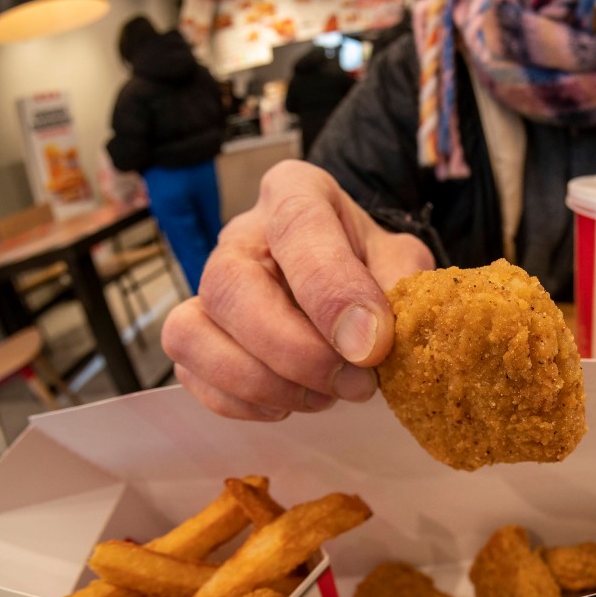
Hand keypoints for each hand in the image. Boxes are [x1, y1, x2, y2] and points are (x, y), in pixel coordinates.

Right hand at [161, 160, 434, 419]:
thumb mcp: (403, 263)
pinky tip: (296, 399)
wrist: (353, 290)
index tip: (370, 346)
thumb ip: (399, 288)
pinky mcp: (195, 335)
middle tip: (356, 383)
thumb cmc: (374, 268)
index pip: (297, 225)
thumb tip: (373, 340)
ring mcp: (208, 286)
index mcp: (295, 193)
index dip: (332, 291)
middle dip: (295, 351)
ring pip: (193, 333)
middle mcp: (241, 235)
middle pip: (230, 285)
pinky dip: (246, 402)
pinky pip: (192, 374)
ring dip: (264, 382)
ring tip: (327, 395)